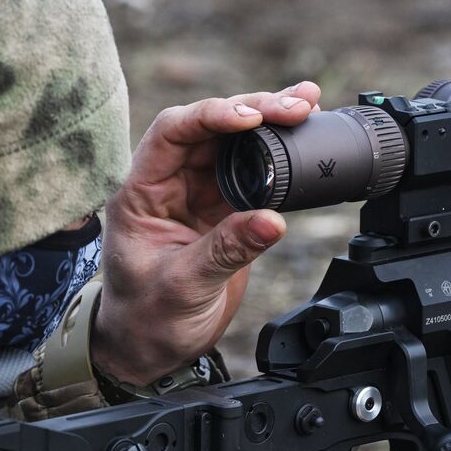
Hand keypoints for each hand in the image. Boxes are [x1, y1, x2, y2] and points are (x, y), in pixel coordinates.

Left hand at [92, 83, 322, 384]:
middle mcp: (170, 183)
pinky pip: (254, 169)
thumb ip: (227, 250)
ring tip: (307, 103)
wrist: (153, 348)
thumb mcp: (184, 285)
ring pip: (235, 142)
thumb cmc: (147, 318)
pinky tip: (304, 130)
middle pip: (210, 127)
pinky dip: (279, 150)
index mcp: (142, 191)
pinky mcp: (226, 208)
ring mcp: (199, 192)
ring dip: (270, 120)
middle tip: (295, 106)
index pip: (173, 132)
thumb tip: (272, 221)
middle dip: (253, 111)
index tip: (250, 119)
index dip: (211, 116)